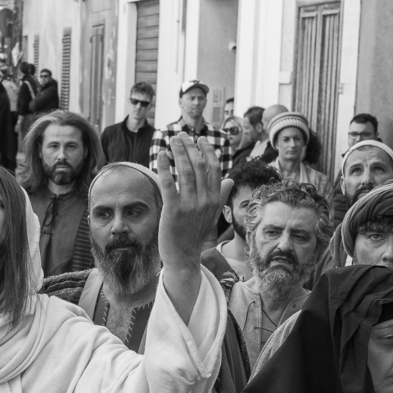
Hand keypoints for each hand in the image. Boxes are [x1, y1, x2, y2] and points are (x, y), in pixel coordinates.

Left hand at [155, 134, 233, 272]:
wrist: (183, 257)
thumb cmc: (195, 234)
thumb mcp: (212, 215)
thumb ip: (220, 196)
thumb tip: (229, 179)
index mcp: (215, 199)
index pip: (214, 168)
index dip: (207, 151)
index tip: (199, 139)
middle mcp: (205, 201)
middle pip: (199, 166)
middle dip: (190, 147)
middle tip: (181, 135)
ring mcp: (190, 205)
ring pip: (186, 171)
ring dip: (178, 152)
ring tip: (172, 140)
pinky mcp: (173, 210)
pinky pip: (169, 184)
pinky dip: (165, 167)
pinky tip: (162, 155)